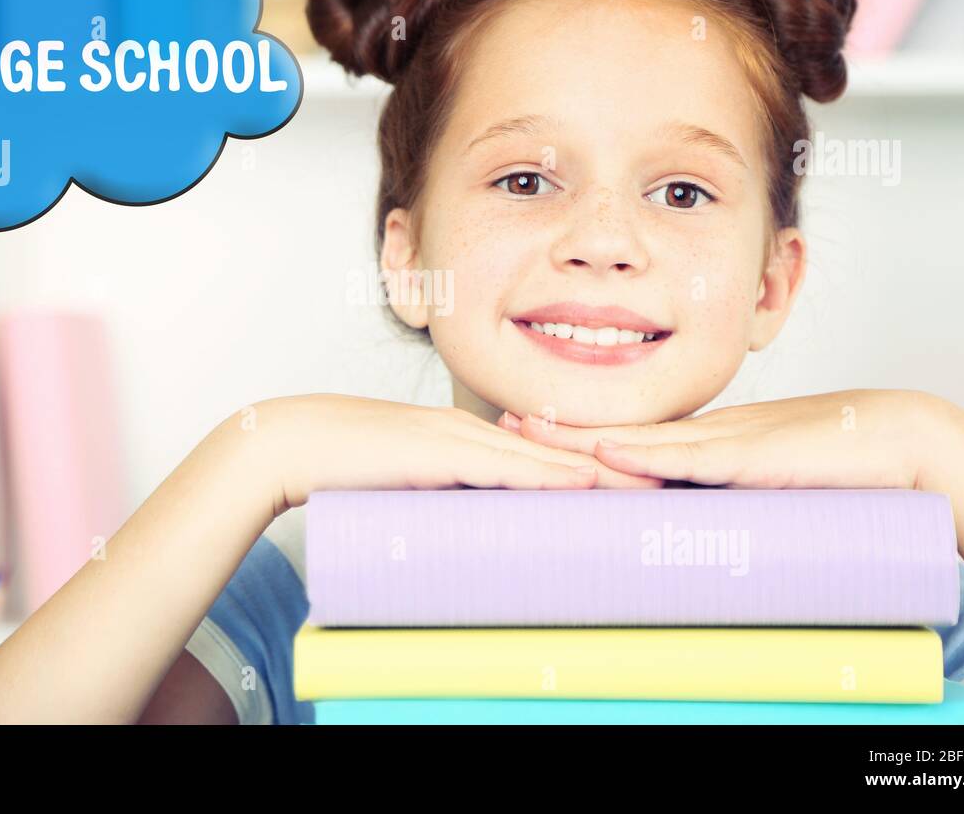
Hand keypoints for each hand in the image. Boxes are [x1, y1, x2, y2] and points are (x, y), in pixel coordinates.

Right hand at [235, 393, 662, 514]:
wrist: (294, 441)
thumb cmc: (344, 466)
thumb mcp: (408, 484)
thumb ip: (443, 499)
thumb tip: (472, 532)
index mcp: (470, 438)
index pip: (544, 454)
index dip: (592, 467)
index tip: (636, 485)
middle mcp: (473, 430)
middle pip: (557, 450)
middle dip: (614, 469)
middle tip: (669, 485)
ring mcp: (458, 436)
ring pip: (542, 456)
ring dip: (595, 473)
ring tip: (646, 488)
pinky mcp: (439, 451)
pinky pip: (502, 465)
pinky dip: (545, 475)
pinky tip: (580, 483)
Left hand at [497, 389, 943, 489]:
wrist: (901, 441)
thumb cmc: (838, 465)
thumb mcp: (765, 482)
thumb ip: (725, 491)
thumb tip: (684, 517)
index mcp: (706, 442)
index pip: (630, 441)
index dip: (579, 439)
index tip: (530, 436)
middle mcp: (706, 436)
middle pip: (619, 433)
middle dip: (561, 433)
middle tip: (504, 422)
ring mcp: (726, 441)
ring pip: (640, 441)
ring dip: (582, 440)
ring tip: (529, 432)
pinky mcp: (752, 456)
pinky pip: (689, 456)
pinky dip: (645, 454)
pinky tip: (606, 452)